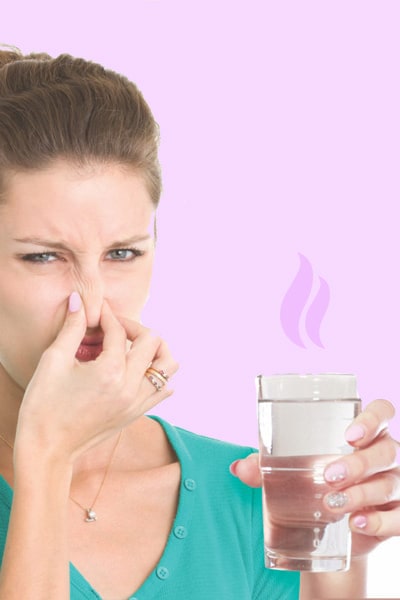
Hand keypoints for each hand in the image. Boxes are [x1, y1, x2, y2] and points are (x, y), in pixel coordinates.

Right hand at [16, 295, 177, 460]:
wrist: (47, 449)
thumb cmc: (44, 406)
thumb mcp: (53, 361)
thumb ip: (71, 328)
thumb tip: (79, 301)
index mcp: (110, 372)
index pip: (119, 331)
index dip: (107, 316)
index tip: (97, 312)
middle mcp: (130, 387)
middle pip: (153, 341)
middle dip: (134, 328)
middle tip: (114, 328)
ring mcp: (137, 403)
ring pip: (169, 366)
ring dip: (155, 350)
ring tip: (133, 347)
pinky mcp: (136, 414)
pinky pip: (163, 389)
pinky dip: (156, 374)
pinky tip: (135, 370)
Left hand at [231, 399, 399, 556]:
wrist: (326, 531)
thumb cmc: (310, 483)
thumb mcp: (288, 473)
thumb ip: (265, 468)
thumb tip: (238, 467)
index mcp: (363, 433)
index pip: (382, 412)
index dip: (373, 417)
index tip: (350, 434)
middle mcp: (384, 455)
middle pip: (385, 449)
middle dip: (359, 462)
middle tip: (329, 475)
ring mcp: (393, 484)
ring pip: (390, 482)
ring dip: (362, 493)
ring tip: (334, 506)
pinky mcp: (395, 515)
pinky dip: (380, 521)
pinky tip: (358, 524)